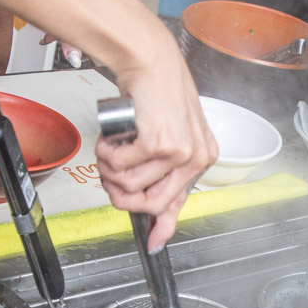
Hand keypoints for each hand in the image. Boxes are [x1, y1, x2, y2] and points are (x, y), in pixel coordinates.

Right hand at [95, 38, 217, 250]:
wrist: (151, 63)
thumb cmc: (155, 96)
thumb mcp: (166, 136)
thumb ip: (162, 172)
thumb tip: (153, 213)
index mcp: (201, 159)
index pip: (179, 202)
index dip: (161, 226)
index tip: (153, 244)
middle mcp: (195, 158)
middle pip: (150, 203)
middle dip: (120, 195)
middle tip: (108, 176)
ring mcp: (179, 152)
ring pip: (130, 186)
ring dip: (109, 169)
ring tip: (111, 148)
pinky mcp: (159, 143)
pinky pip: (120, 166)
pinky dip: (106, 154)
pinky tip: (110, 139)